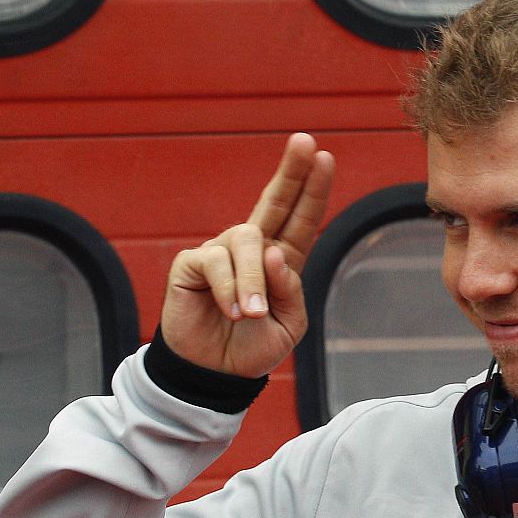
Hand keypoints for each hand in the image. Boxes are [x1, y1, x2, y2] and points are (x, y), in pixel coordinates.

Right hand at [160, 133, 335, 377]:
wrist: (214, 375)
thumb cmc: (251, 348)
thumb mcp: (288, 325)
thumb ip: (291, 291)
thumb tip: (275, 254)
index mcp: (281, 260)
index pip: (301, 218)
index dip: (313, 189)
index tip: (325, 156)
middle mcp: (252, 248)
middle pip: (274, 200)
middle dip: (291, 170)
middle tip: (305, 142)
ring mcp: (221, 252)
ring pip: (246, 240)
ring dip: (253, 281)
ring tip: (251, 315)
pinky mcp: (191, 264)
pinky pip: (216, 262)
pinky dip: (230, 289)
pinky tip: (231, 312)